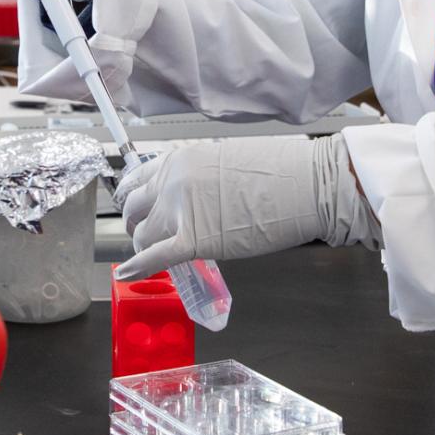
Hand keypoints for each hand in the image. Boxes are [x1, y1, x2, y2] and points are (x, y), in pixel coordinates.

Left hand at [112, 135, 376, 280]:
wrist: (308, 184)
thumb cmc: (282, 170)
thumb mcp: (226, 159)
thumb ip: (199, 176)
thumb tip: (193, 195)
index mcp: (180, 159)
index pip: (138, 179)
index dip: (133, 199)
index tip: (135, 209)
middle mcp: (172, 181)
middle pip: (134, 208)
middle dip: (136, 224)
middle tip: (144, 235)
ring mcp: (180, 210)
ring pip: (143, 234)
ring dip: (143, 246)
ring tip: (151, 256)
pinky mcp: (194, 239)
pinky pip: (154, 256)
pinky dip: (139, 267)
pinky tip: (127, 274)